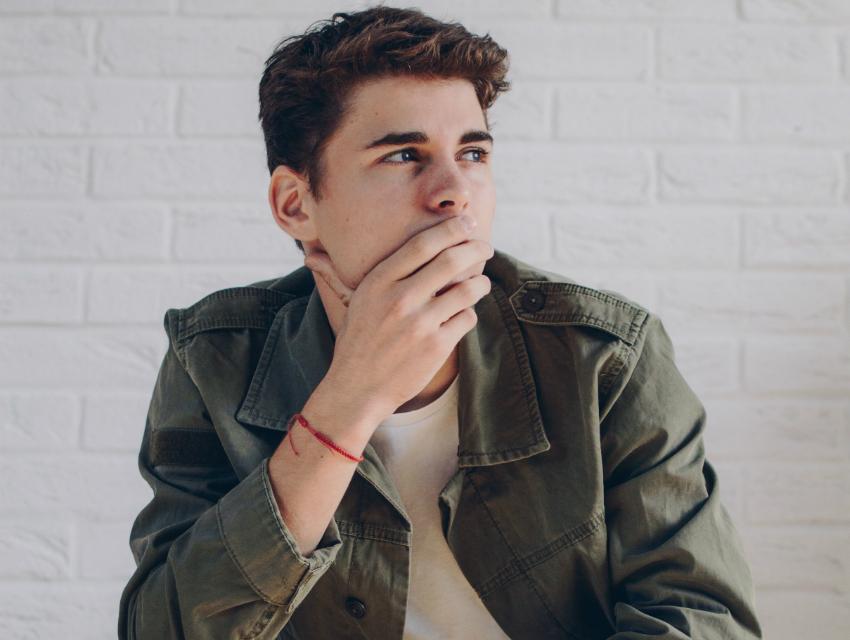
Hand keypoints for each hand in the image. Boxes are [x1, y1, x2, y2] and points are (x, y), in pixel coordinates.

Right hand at [304, 215, 493, 420]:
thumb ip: (344, 275)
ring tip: (480, 283)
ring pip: (467, 290)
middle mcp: (400, 299)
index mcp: (379, 282)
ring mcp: (420, 323)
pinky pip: (467, 318)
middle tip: (485, 246)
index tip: (466, 223)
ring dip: (479, 283)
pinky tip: (462, 315)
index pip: (423, 244)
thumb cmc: (356, 342)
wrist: (357, 389)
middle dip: (475, 249)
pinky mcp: (437, 346)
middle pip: (451, 261)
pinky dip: (468, 314)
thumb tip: (311, 254)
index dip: (451, 229)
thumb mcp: (351, 303)